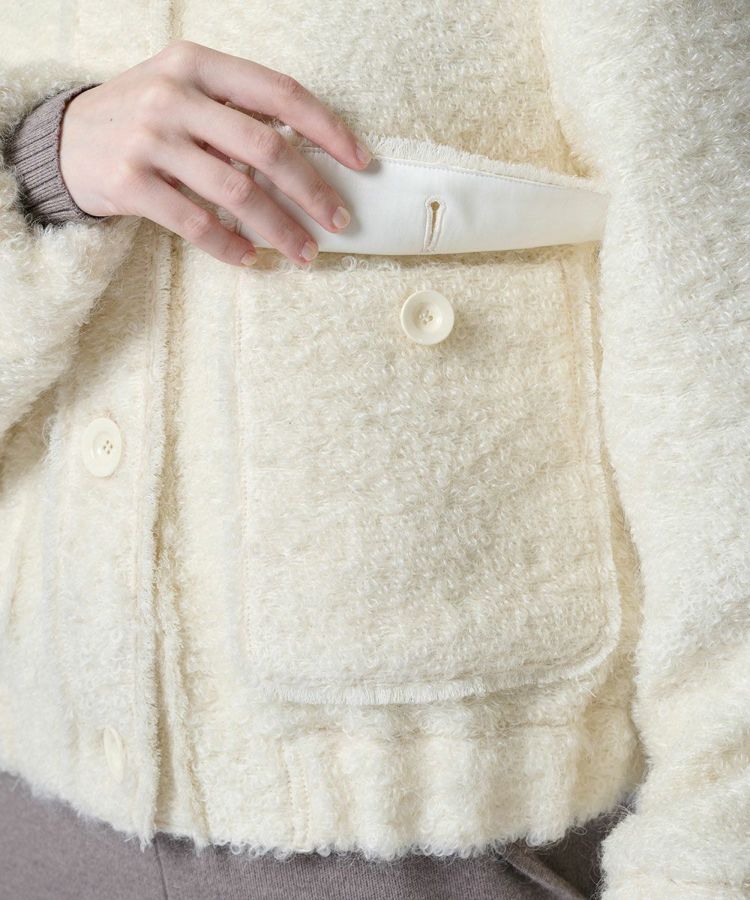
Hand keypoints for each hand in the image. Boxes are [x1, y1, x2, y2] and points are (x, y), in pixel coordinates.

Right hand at [58, 39, 371, 266]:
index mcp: (199, 65)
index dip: (328, 129)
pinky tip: (251, 259)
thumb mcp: (185, 90)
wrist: (65, 141)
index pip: (280, 93)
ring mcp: (149, 139)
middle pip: (266, 148)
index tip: (361, 163)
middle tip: (339, 222)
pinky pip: (195, 223)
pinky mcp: (130, 184)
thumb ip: (237, 109)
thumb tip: (310, 148)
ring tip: (304, 254)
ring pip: (236, 192)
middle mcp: (174, 96)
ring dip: (279, 229)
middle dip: (312, 191)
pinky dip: (230, 246)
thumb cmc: (144, 118)